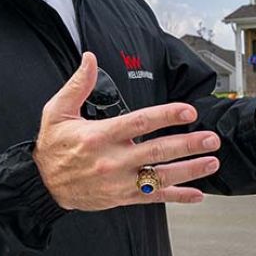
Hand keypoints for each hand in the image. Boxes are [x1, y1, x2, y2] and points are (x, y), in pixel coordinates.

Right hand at [35, 53, 220, 209]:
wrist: (43, 185)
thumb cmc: (52, 146)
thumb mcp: (57, 111)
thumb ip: (78, 84)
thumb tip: (89, 58)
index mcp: (99, 135)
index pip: (139, 122)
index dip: (166, 116)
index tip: (188, 111)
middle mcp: (112, 160)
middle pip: (157, 151)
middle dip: (188, 145)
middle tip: (210, 139)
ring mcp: (119, 182)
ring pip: (161, 176)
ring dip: (190, 170)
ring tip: (212, 162)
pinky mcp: (122, 197)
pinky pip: (153, 197)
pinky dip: (177, 197)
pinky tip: (197, 194)